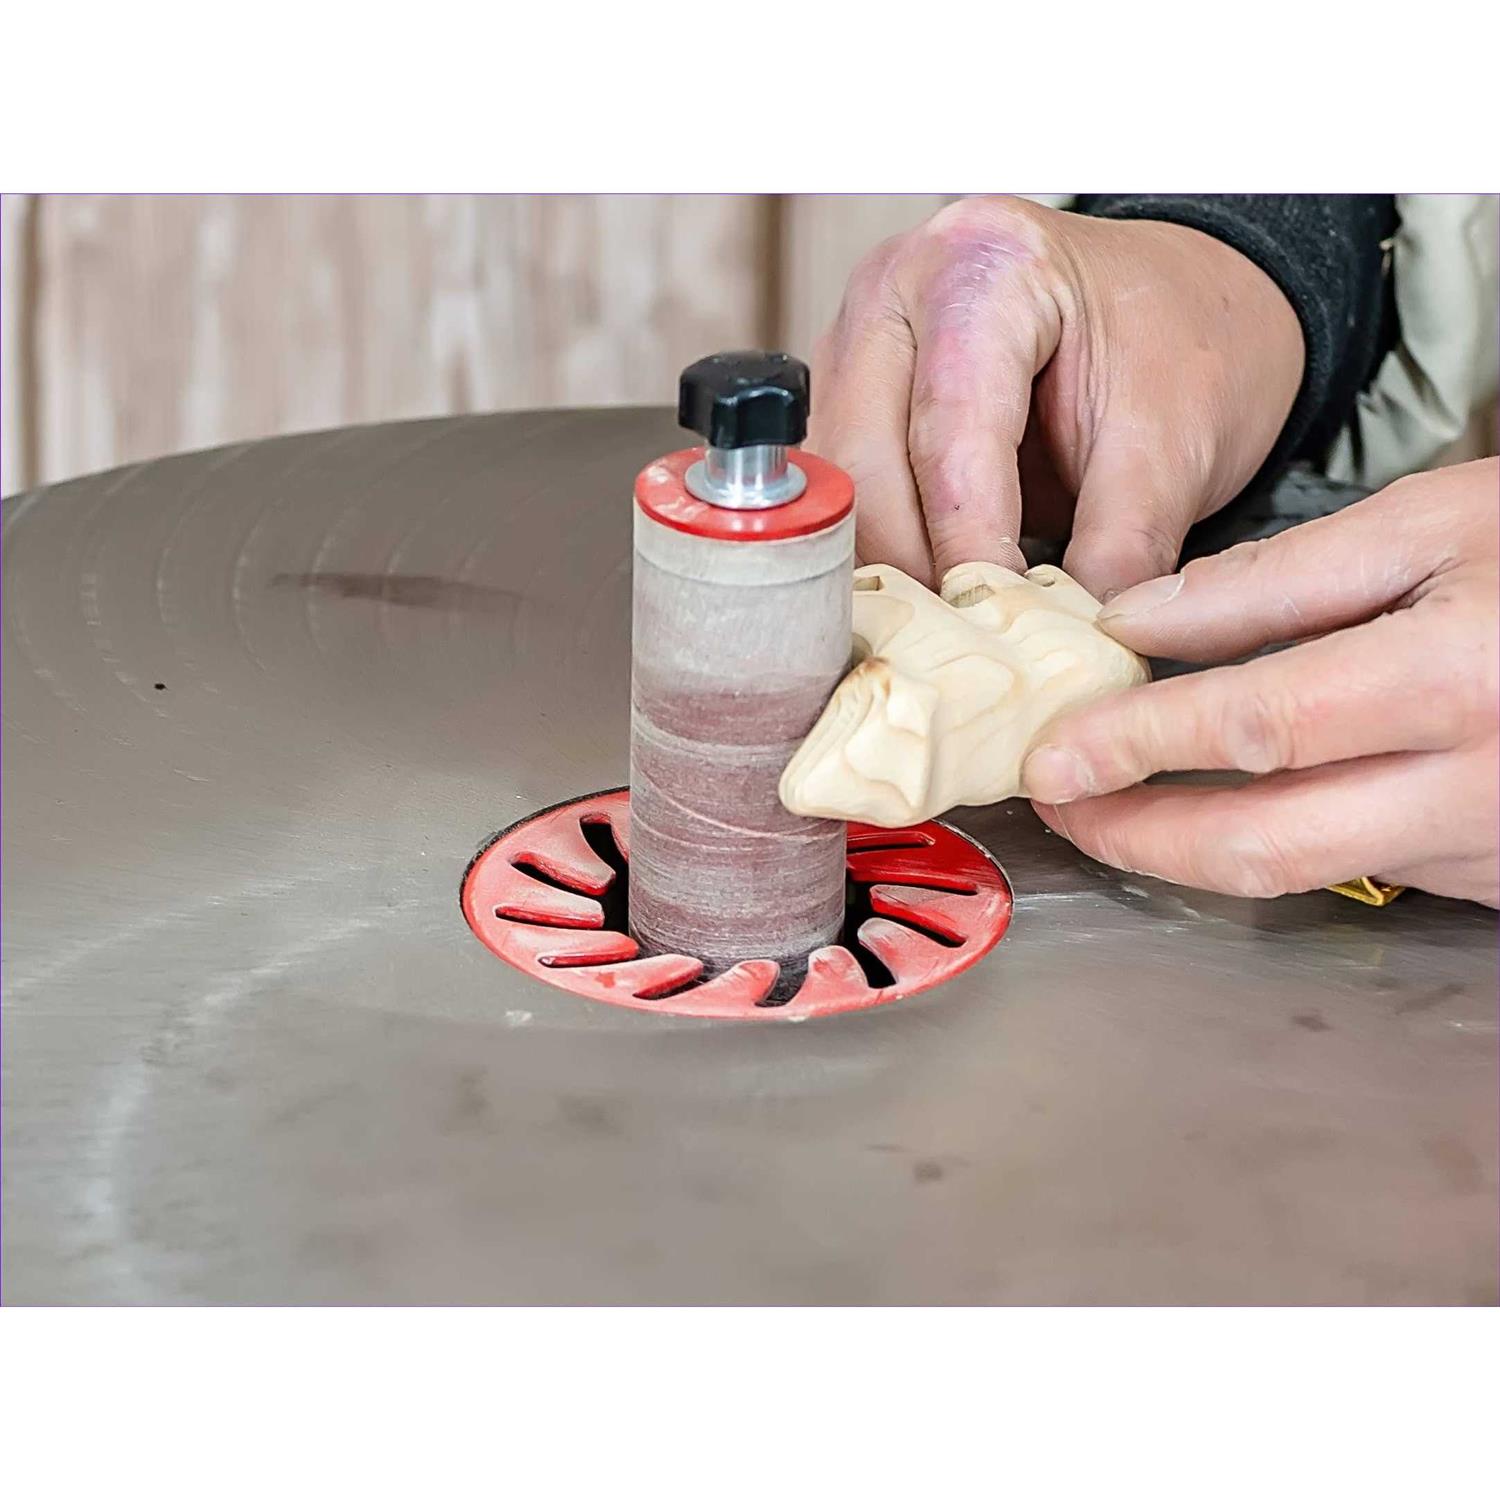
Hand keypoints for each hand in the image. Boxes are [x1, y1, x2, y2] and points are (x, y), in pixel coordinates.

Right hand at [808, 196, 1304, 596]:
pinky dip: (879, 546)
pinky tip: (928, 588)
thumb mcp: (1177, 447)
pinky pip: (842, 487)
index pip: (950, 431)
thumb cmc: (1185, 347)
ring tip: (949, 622)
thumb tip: (1070, 646)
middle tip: (964, 639)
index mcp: (985, 264)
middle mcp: (898, 285)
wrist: (1186, 312)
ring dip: (884, 561)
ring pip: (837, 482)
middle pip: (863, 458)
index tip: (993, 623)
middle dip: (911, 561)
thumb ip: (1120, 548)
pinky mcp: (849, 391)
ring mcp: (859, 337)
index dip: (967, 543)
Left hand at [1019, 459, 1499, 905]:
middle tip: (1059, 808)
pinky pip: (1360, 870)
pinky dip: (1271, 842)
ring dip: (1188, 845)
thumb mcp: (1438, 521)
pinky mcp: (1497, 875)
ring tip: (1112, 802)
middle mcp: (1477, 785)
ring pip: (1305, 871)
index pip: (1257, 731)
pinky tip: (1217, 804)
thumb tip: (1136, 620)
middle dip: (1139, 836)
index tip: (1051, 755)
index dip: (1137, 746)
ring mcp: (1491, 846)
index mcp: (1459, 680)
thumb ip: (1280, 580)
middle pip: (1265, 846)